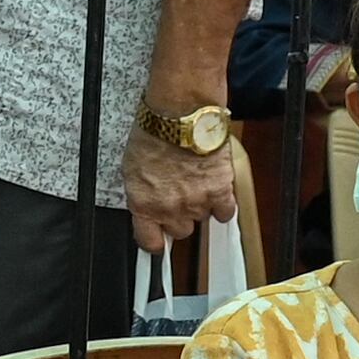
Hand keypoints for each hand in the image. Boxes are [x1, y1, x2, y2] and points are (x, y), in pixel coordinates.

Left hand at [119, 118, 236, 246]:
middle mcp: (170, 208)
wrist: (181, 116)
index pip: (149, 241)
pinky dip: (223, 204)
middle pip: (180, 231)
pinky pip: (226, 211)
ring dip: (201, 206)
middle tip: (179, 199)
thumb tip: (146, 204)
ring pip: (202, 219)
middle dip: (180, 218)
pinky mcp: (220, 190)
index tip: (159, 240)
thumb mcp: (132, 169)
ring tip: (195, 184)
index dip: (155, 242)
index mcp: (143, 204)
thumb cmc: (154, 134)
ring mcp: (196, 202)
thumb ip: (142, 194)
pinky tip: (217, 191)